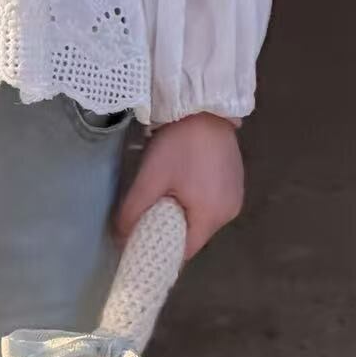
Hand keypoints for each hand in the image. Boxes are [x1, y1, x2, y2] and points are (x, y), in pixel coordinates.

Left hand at [111, 112, 243, 261]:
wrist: (204, 105)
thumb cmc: (179, 144)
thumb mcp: (151, 177)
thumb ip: (134, 210)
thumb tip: (119, 237)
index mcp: (212, 216)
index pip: (186, 251)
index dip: (162, 251)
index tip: (143, 244)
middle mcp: (230, 212)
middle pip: (195, 234)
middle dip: (171, 229)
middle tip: (149, 214)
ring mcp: (236, 195)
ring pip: (203, 217)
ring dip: (184, 211)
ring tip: (165, 193)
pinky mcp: (236, 180)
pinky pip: (212, 200)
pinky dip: (196, 198)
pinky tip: (183, 180)